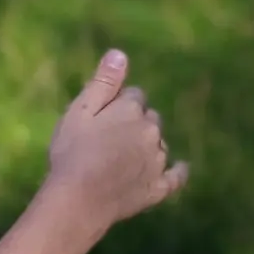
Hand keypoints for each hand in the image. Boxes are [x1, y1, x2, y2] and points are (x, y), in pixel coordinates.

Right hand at [41, 49, 187, 237]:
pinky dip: (179, 171)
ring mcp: (158, 161)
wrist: (79, 199)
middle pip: (150, 119)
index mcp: (132, 109)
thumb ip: (103, 82)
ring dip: (149, 146)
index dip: (118, 104)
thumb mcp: (79, 111)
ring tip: (126, 158)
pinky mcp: (159, 188)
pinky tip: (181, 168)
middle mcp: (151, 131)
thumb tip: (120, 54)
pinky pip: (176, 177)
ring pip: (159, 145)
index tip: (103, 116)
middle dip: (136, 123)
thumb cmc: (72, 152)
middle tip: (112, 137)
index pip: (134, 96)